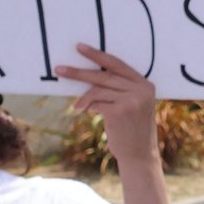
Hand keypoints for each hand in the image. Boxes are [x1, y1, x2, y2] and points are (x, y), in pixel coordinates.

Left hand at [55, 45, 161, 169]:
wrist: (139, 155)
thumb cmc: (132, 129)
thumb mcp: (133, 105)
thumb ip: (120, 89)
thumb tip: (89, 75)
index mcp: (145, 84)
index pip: (117, 64)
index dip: (97, 55)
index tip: (79, 47)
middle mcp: (140, 90)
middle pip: (103, 75)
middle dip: (79, 72)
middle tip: (59, 69)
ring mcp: (131, 100)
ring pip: (97, 90)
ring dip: (83, 97)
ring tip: (75, 105)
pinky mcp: (120, 112)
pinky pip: (95, 104)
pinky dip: (88, 107)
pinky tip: (86, 113)